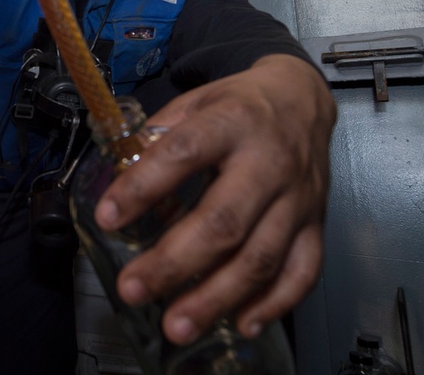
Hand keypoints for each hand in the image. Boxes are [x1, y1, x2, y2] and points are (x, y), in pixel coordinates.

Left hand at [93, 53, 335, 343]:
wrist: (302, 99)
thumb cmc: (240, 105)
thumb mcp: (194, 101)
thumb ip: (156, 138)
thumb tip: (116, 181)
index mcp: (231, 122)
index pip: (182, 154)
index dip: (142, 187)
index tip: (107, 218)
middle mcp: (268, 162)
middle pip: (223, 221)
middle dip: (174, 263)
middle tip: (133, 289)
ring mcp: (297, 198)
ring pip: (261, 257)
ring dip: (216, 297)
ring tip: (176, 325)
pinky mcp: (316, 224)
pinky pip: (302, 272)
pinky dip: (273, 304)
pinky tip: (240, 323)